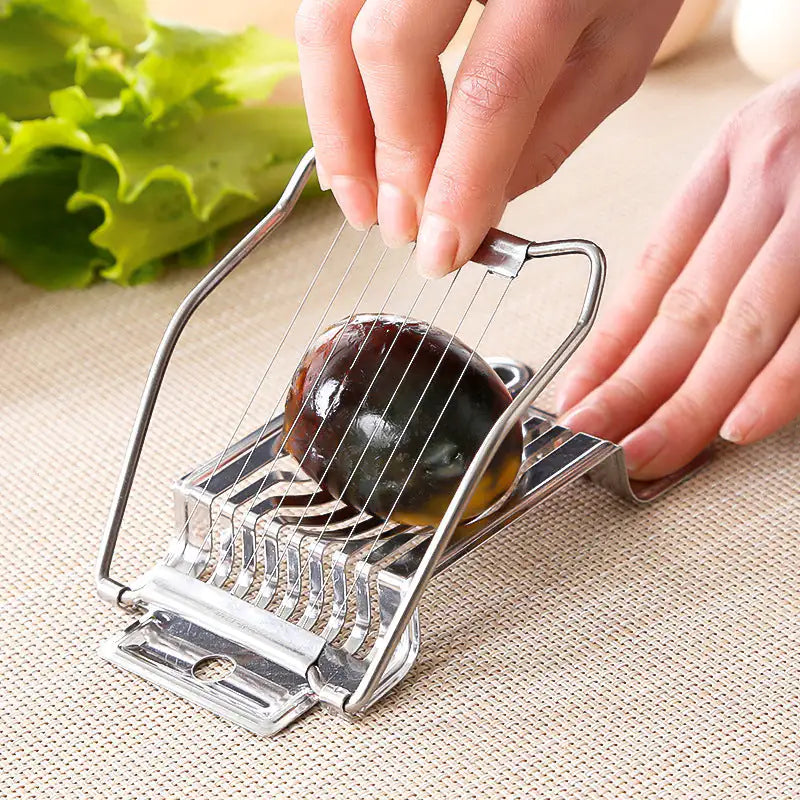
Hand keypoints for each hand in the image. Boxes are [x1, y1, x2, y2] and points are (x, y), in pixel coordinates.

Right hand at [295, 0, 682, 275]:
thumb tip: (476, 206)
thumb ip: (552, 132)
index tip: (440, 251)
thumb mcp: (618, 46)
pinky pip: (322, 11)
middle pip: (390, 50)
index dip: (457, 184)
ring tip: (359, 199)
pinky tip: (349, 138)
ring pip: (328, 26)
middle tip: (398, 229)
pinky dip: (327, 85)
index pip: (491, 92)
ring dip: (335, 129)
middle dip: (389, 160)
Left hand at [557, 73, 799, 479]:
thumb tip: (654, 337)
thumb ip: (719, 235)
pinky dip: (778, 381)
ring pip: (742, 323)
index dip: (607, 347)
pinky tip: (738, 425)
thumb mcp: (770, 158)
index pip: (652, 273)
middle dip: (632, 391)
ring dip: (689, 402)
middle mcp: (769, 175)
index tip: (575, 399)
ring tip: (645, 453)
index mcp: (729, 160)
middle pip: (686, 308)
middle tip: (591, 444)